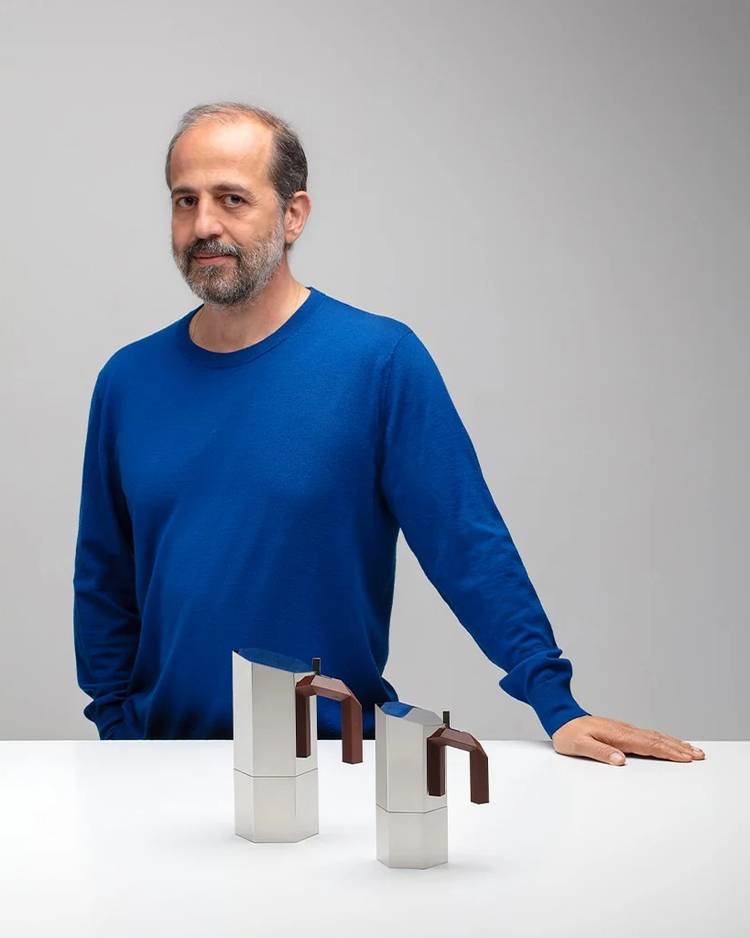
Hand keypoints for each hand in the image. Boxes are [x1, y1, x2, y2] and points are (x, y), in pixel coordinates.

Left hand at [551, 715, 705, 765]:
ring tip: (692, 750)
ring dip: (674, 743)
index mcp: (617, 735)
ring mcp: (624, 730)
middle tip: (699, 755)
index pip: (648, 745)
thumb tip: (620, 760)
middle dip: (679, 748)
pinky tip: (668, 743)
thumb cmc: (568, 735)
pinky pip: (648, 736)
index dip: (668, 752)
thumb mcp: (579, 746)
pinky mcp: (622, 731)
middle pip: (657, 739)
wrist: (560, 719)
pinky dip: (662, 740)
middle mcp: (624, 730)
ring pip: (654, 736)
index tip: (686, 758)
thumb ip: (600, 752)